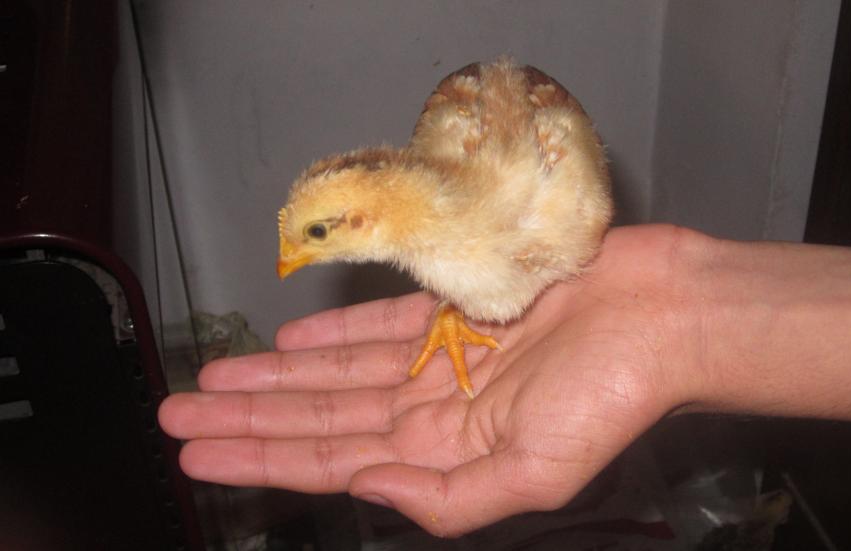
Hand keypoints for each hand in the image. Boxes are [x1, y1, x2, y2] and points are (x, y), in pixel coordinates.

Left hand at [159, 225, 703, 535]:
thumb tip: (365, 486)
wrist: (663, 313)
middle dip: (247, 417)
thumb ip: (447, 498)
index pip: (330, 460)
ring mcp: (440, 357)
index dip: (260, 458)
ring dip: (274, 376)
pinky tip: (289, 341)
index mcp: (445, 454)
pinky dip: (333, 333)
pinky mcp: (455, 310)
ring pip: (335, 371)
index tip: (196, 455)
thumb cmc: (612, 395)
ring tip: (213, 381)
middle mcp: (432, 408)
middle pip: (318, 416)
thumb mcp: (534, 473)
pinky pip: (380, 325)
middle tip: (175, 415)